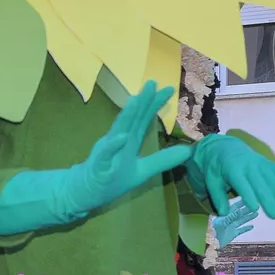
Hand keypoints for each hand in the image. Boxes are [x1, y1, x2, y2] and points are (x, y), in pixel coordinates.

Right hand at [0, 82, 191, 235]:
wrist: (86, 192)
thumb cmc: (113, 178)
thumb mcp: (143, 170)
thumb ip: (163, 160)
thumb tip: (188, 151)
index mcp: (130, 141)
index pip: (143, 119)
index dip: (155, 105)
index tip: (168, 88)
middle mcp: (119, 141)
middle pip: (132, 119)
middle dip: (142, 101)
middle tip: (152, 82)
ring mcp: (108, 151)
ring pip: (118, 130)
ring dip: (126, 115)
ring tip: (136, 99)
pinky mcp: (100, 165)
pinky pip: (106, 154)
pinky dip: (112, 145)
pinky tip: (121, 137)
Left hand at [188, 133, 274, 219]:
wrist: (225, 148)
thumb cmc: (217, 168)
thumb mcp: (212, 181)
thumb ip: (217, 197)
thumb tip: (223, 213)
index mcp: (232, 169)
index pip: (241, 183)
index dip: (248, 195)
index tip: (255, 208)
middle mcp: (248, 165)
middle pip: (260, 183)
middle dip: (268, 199)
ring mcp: (259, 163)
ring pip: (271, 178)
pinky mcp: (266, 163)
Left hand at [213, 200, 257, 247]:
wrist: (210, 245)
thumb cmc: (212, 233)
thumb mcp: (221, 223)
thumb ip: (230, 217)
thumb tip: (239, 210)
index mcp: (224, 216)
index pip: (234, 207)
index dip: (241, 203)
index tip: (248, 198)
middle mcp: (228, 220)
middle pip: (239, 213)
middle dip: (247, 209)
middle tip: (255, 206)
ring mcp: (230, 227)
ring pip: (241, 221)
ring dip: (248, 217)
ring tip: (256, 213)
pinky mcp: (232, 234)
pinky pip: (240, 230)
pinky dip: (246, 228)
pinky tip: (252, 226)